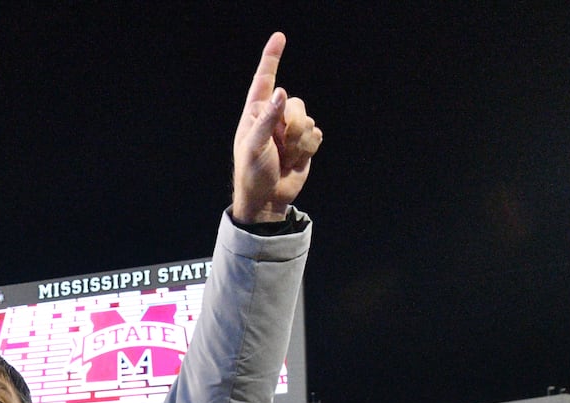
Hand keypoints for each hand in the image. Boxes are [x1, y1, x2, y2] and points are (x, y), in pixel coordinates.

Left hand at [232, 32, 321, 223]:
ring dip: (300, 141)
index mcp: (256, 113)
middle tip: (280, 146)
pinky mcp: (304, 142)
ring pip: (309, 118)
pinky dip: (309, 149)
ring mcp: (290, 129)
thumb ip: (267, 119)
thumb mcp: (253, 147)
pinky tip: (296, 161)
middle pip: (296, 102)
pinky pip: (317, 134)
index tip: (279, 37)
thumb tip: (280, 92)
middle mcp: (274, 117)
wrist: (267, 199)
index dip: (272, 58)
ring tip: (285, 158)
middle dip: (293, 125)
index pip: (264, 80)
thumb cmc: (252, 174)